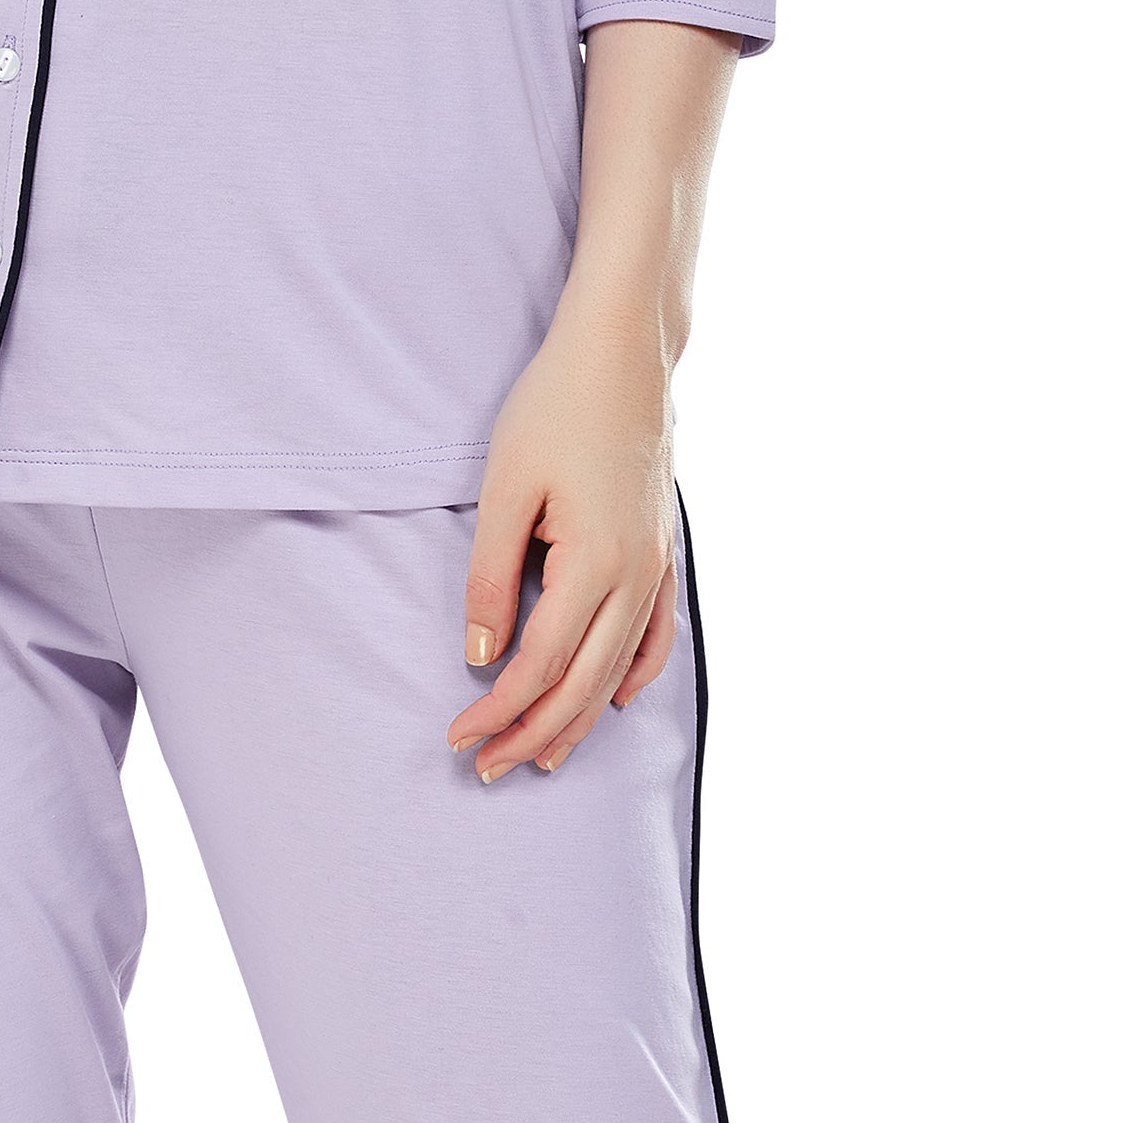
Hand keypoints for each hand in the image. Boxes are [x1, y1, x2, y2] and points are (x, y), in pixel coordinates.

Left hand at [445, 290, 681, 783]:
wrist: (625, 353)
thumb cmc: (555, 406)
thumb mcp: (504, 487)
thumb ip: (489, 576)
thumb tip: (480, 654)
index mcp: (595, 563)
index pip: (539, 665)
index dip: (497, 711)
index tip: (457, 738)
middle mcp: (637, 576)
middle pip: (582, 685)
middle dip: (532, 734)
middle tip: (486, 768)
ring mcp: (658, 566)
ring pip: (620, 670)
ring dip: (579, 719)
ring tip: (541, 757)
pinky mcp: (665, 550)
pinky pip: (654, 635)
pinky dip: (633, 676)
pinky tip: (612, 702)